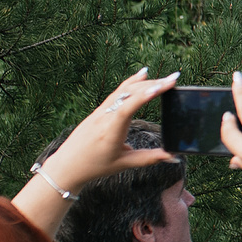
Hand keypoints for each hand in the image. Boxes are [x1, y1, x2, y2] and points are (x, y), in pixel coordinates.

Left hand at [40, 70, 179, 191]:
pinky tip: (142, 75)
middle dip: (153, 85)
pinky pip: (116, 92)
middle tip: (173, 79)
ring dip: (144, 82)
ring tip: (164, 78)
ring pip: (123, 91)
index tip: (161, 86)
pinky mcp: (99, 110)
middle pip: (129, 94)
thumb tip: (173, 156)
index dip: (144, 96)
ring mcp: (100, 112)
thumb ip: (150, 158)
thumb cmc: (95, 166)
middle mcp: (104, 117)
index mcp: (110, 132)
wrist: (68, 164)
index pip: (128, 108)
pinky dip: (131, 83)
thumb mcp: (125, 163)